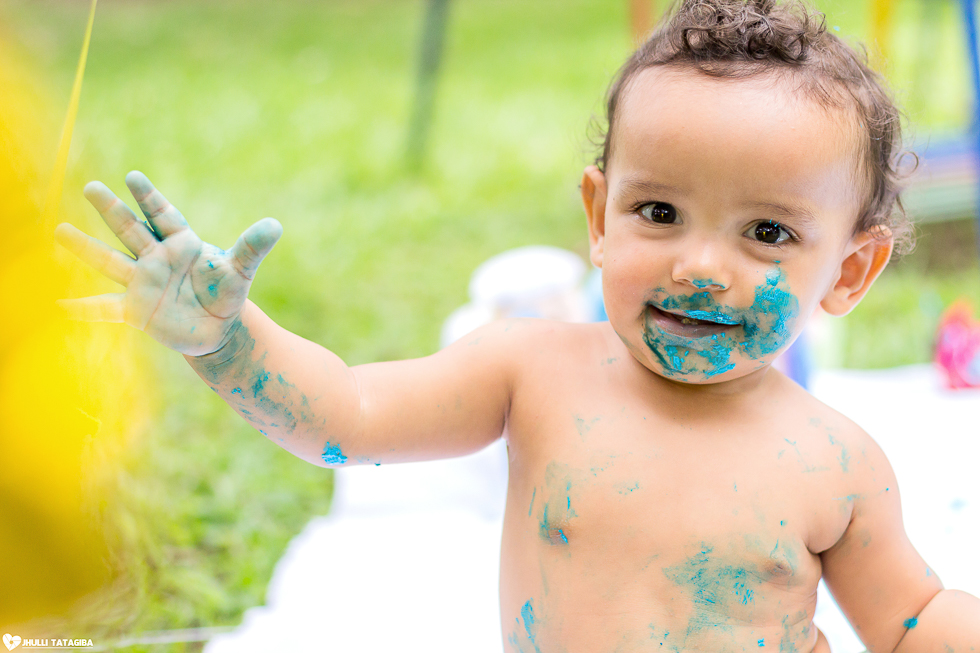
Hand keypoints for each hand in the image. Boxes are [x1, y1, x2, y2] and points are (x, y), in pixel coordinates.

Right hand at [55, 171, 281, 355]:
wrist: (217, 328)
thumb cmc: (227, 293)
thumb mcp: (242, 270)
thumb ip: (252, 247)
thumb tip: (275, 225)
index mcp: (181, 244)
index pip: (162, 215)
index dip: (149, 198)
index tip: (132, 178)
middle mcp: (156, 259)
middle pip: (130, 230)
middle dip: (112, 209)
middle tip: (92, 187)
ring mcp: (143, 283)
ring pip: (110, 262)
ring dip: (86, 248)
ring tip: (58, 230)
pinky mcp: (137, 311)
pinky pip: (106, 308)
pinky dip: (84, 308)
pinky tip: (58, 304)